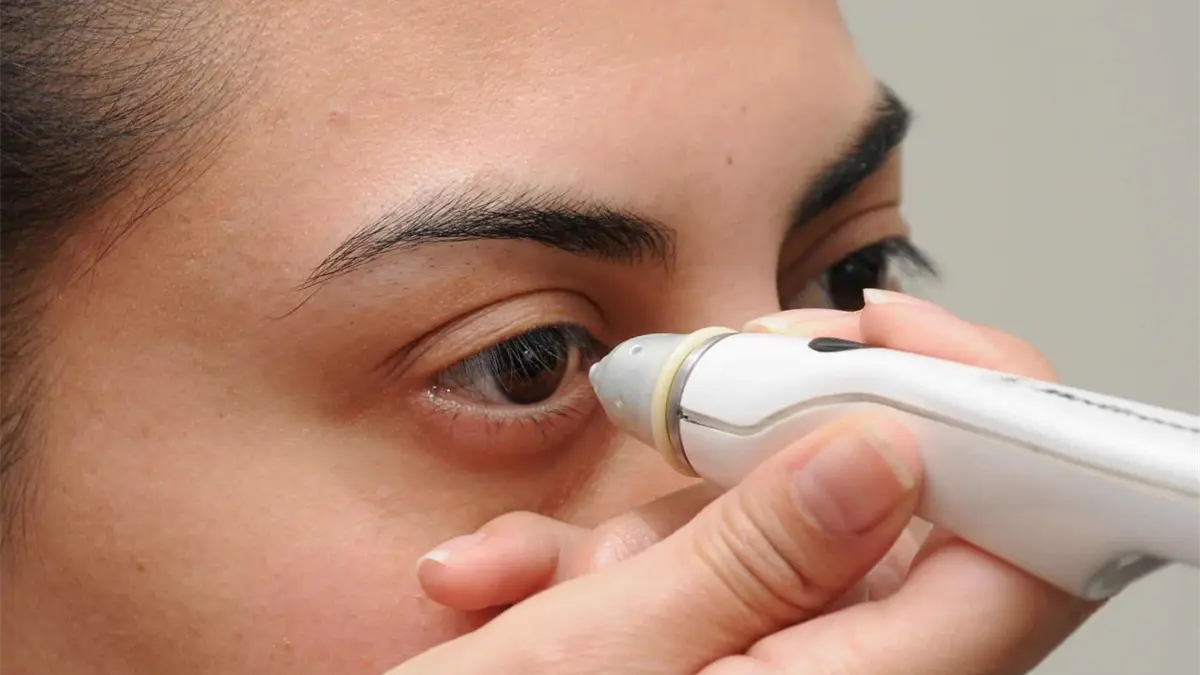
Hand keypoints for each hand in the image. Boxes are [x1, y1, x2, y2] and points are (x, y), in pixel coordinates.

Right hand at [396, 292, 1095, 673]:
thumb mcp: (605, 654)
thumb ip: (755, 557)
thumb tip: (884, 449)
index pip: (1020, 554)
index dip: (987, 419)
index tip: (887, 331)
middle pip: (896, 511)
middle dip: (775, 438)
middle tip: (693, 394)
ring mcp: (791, 665)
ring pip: (781, 525)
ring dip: (663, 516)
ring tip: (554, 573)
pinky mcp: (734, 650)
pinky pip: (711, 561)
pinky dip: (617, 558)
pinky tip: (516, 585)